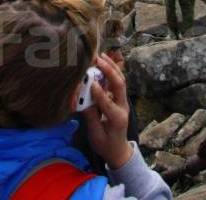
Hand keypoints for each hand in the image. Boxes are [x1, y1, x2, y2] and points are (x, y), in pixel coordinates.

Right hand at [83, 54, 131, 169]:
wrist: (119, 149)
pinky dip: (111, 70)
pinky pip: (117, 81)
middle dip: (110, 71)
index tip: (90, 83)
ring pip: (121, 80)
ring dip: (112, 67)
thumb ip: (90, 117)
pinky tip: (104, 62)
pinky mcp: (120, 98)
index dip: (99, 94)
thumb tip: (82, 100)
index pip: (109, 104)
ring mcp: (123, 101)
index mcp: (117, 119)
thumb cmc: (106, 145)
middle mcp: (123, 107)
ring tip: (101, 56)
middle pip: (120, 85)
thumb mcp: (95, 135)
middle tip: (98, 60)